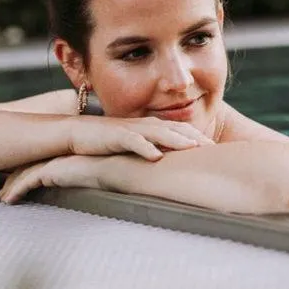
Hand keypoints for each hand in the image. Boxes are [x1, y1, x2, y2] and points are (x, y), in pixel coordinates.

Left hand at [0, 155, 103, 204]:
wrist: (114, 168)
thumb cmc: (109, 174)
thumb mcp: (90, 177)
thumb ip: (78, 180)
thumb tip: (77, 190)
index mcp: (64, 156)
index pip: (38, 163)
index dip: (25, 173)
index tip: (16, 183)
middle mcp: (55, 156)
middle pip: (27, 168)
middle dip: (13, 180)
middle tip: (3, 191)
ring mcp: (51, 162)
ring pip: (23, 175)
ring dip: (10, 187)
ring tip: (3, 199)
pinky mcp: (48, 171)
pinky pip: (26, 182)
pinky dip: (16, 191)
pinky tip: (8, 200)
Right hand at [66, 115, 213, 161]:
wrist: (74, 133)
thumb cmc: (102, 141)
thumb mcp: (130, 146)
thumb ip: (148, 150)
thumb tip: (164, 163)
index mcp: (148, 127)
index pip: (177, 129)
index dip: (196, 136)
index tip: (214, 147)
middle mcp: (142, 125)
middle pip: (173, 129)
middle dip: (194, 137)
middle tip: (213, 148)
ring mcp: (129, 129)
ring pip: (157, 132)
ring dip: (176, 140)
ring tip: (193, 148)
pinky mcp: (115, 136)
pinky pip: (132, 141)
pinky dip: (145, 147)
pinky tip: (156, 156)